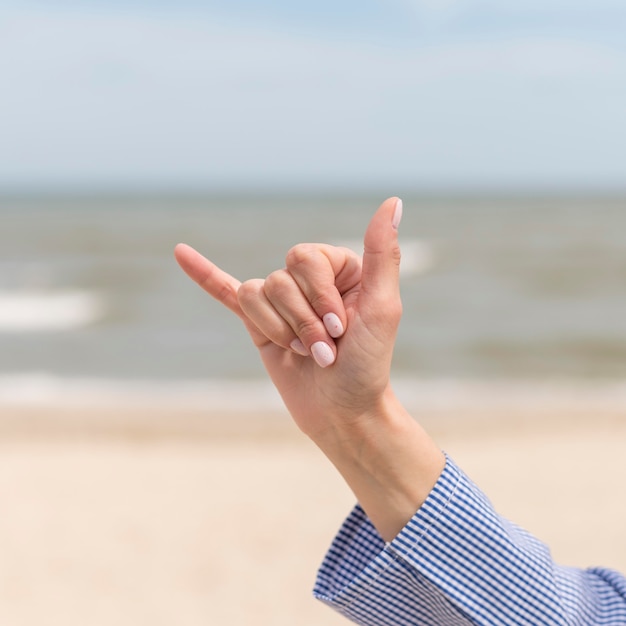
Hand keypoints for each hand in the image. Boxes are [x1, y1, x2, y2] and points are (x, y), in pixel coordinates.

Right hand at [174, 197, 402, 437]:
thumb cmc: (369, 364)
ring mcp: (282, 302)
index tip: (342, 329)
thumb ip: (383, 254)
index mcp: (339, 268)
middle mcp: (309, 280)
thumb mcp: (383, 307)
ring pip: (255, 294)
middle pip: (279, 279)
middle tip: (324, 350)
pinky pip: (227, 293)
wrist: (344, 413)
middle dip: (301, 321)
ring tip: (304, 354)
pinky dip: (205, 275)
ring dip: (280, 331)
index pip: (304, 259)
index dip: (318, 297)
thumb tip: (392, 201)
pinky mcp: (259, 324)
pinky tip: (182, 254)